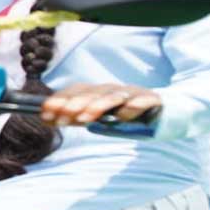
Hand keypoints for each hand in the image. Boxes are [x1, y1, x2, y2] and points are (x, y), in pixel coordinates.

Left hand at [39, 83, 161, 125]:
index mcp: (99, 92)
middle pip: (92, 93)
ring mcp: (133, 93)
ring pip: (113, 97)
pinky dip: (132, 107)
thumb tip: (49, 118)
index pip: (77, 90)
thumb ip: (78, 117)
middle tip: (60, 118)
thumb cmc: (127, 116)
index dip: (61, 99)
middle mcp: (114, 89)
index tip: (45, 112)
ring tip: (83, 119)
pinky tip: (123, 116)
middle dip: (74, 104)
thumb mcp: (99, 118)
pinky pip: (141, 102)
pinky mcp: (152, 100)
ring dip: (97, 107)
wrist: (164, 112)